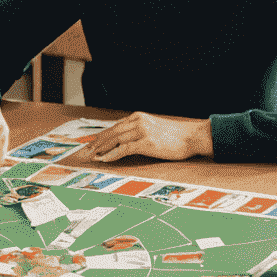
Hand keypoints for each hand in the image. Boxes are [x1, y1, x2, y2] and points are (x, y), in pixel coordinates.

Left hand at [88, 112, 210, 162]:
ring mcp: (142, 131)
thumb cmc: (175, 136)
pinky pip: (124, 149)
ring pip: (115, 139)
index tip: (91, 144)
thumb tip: (125, 142)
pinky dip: (112, 154)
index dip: (101, 136)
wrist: (192, 137)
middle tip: (85, 152)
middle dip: (96, 142)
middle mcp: (138, 121)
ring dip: (101, 149)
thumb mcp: (154, 128)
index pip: (114, 127)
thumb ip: (139, 131)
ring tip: (91, 156)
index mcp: (138, 117)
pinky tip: (105, 159)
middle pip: (111, 132)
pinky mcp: (147, 142)